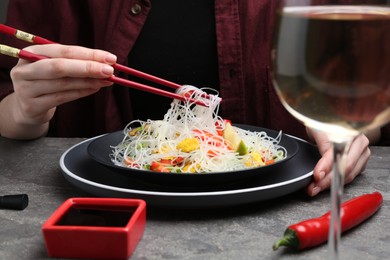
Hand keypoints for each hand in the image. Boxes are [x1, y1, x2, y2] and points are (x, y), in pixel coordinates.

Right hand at [0, 44, 116, 138]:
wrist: (25, 106)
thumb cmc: (45, 81)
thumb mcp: (54, 66)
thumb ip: (76, 62)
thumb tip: (106, 62)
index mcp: (31, 53)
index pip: (64, 51)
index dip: (89, 54)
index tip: (110, 58)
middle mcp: (25, 70)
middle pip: (60, 67)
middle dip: (88, 68)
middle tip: (109, 71)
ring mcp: (26, 89)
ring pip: (63, 84)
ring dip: (89, 82)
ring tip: (106, 81)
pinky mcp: (32, 106)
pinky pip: (62, 98)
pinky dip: (81, 92)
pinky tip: (94, 89)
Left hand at [305, 127, 370, 196]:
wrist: (330, 120)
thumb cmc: (323, 122)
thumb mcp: (317, 128)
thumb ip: (322, 144)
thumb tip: (322, 167)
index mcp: (350, 130)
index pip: (339, 152)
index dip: (327, 165)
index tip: (317, 175)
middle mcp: (360, 141)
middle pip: (347, 166)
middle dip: (328, 180)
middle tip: (314, 186)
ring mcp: (362, 151)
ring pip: (350, 173)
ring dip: (332, 183)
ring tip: (316, 187)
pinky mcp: (361, 160)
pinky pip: (351, 175)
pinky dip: (338, 181)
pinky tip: (326, 183)